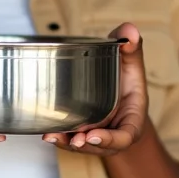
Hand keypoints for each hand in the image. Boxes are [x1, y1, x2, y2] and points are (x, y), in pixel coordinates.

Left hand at [42, 22, 146, 155]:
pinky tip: (47, 133)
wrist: (118, 92)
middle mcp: (114, 133)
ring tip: (52, 137)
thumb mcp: (131, 64)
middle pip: (100, 146)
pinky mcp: (82, 132)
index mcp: (131, 121)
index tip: (93, 136)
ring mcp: (97, 136)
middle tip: (74, 139)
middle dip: (85, 144)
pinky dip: (60, 137)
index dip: (110, 139)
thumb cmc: (127, 80)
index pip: (125, 136)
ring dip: (67, 142)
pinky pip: (71, 138)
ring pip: (82, 145)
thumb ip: (131, 49)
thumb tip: (131, 31)